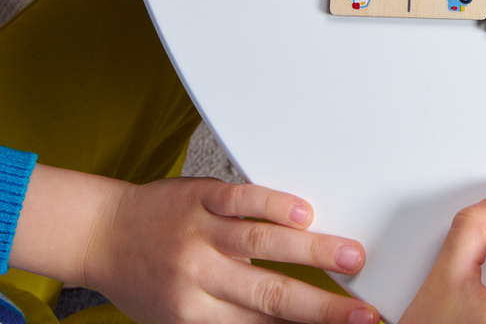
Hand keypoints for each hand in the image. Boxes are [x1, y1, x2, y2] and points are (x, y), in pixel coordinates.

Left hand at [11, 165, 378, 323]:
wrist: (100, 234)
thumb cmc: (142, 279)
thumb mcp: (177, 316)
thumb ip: (227, 317)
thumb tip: (284, 321)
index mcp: (193, 314)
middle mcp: (199, 276)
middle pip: (270, 295)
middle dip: (322, 307)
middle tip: (362, 312)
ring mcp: (202, 233)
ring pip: (263, 244)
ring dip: (313, 252)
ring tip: (352, 257)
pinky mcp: (202, 196)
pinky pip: (242, 200)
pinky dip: (274, 205)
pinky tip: (303, 212)